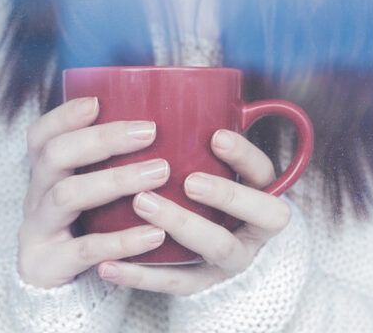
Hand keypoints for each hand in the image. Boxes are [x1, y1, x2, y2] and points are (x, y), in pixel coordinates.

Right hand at [17, 97, 170, 288]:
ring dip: (115, 180)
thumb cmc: (85, 230)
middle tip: (149, 131)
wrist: (54, 295)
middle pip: (55, 156)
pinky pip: (86, 249)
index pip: (41, 135)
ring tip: (160, 172)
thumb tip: (164, 124)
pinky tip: (155, 234)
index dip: (64, 116)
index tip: (97, 102)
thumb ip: (109, 166)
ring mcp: (39, 230)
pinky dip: (122, 240)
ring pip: (67, 196)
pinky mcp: (50, 264)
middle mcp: (36, 196)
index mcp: (44, 175)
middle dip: (101, 140)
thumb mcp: (88, 195)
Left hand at [95, 129, 290, 294]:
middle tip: (188, 180)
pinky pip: (173, 283)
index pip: (266, 174)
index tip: (216, 136)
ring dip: (181, 225)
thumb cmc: (205, 198)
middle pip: (258, 215)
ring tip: (142, 204)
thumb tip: (167, 86)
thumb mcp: (214, 169)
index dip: (246, 156)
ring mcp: (228, 261)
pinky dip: (139, 276)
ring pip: (217, 247)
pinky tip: (107, 265)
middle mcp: (252, 230)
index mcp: (259, 195)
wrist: (211, 259)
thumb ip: (199, 140)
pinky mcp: (200, 285)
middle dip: (226, 195)